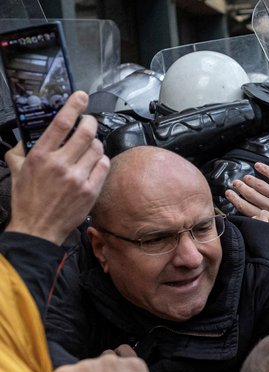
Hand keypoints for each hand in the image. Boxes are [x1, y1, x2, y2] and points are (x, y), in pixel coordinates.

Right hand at [4, 91, 108, 244]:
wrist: (38, 228)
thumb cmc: (27, 200)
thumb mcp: (16, 170)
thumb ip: (20, 150)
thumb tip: (27, 137)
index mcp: (41, 156)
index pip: (61, 123)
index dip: (73, 106)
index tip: (80, 97)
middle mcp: (61, 164)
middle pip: (86, 133)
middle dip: (90, 122)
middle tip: (89, 121)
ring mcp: (78, 178)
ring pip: (97, 148)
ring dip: (96, 143)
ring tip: (89, 146)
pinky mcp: (91, 190)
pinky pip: (104, 166)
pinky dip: (101, 160)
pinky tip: (95, 162)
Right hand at [225, 162, 268, 243]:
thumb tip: (263, 217)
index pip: (248, 209)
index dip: (236, 201)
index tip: (229, 195)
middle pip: (251, 196)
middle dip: (241, 189)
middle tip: (234, 184)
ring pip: (260, 186)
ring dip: (250, 181)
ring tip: (244, 178)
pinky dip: (265, 170)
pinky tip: (258, 166)